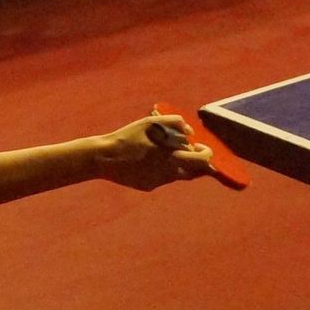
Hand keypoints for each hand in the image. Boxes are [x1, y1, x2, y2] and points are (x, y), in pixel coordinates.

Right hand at [95, 116, 212, 191]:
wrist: (104, 157)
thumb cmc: (129, 136)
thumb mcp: (152, 122)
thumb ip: (175, 122)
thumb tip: (190, 132)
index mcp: (173, 157)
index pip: (203, 160)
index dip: (206, 153)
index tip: (200, 146)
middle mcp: (169, 173)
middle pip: (195, 171)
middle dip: (197, 161)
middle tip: (190, 151)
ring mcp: (159, 182)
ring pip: (179, 174)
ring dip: (179, 163)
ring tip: (166, 152)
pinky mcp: (149, 186)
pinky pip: (163, 178)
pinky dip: (163, 169)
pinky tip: (149, 160)